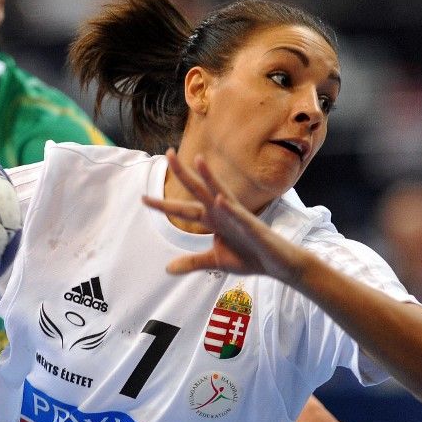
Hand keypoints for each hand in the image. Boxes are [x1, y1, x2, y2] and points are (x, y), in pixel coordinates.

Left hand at [142, 149, 303, 283]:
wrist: (278, 265)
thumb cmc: (250, 258)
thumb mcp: (215, 261)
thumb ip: (192, 263)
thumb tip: (168, 268)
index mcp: (213, 219)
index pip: (183, 210)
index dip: (164, 204)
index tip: (143, 198)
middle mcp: (223, 212)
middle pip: (198, 190)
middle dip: (183, 173)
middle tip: (167, 153)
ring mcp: (238, 217)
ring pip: (221, 193)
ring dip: (210, 177)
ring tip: (199, 160)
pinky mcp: (253, 227)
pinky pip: (240, 216)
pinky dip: (230, 209)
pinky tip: (219, 200)